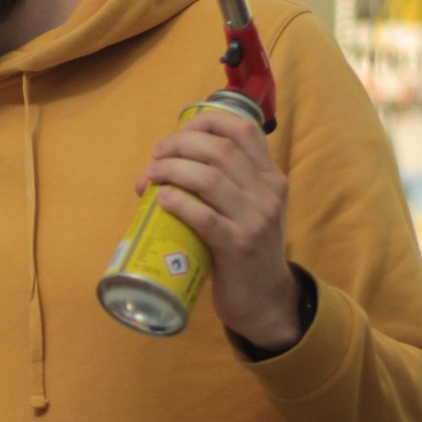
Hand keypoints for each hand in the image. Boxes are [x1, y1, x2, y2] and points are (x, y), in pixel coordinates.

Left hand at [139, 107, 302, 351]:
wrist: (267, 300)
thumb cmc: (247, 250)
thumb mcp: (250, 209)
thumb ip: (225, 185)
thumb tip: (167, 164)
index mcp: (271, 178)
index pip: (245, 130)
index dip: (208, 121)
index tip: (181, 129)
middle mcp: (267, 193)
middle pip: (219, 150)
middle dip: (180, 145)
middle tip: (156, 156)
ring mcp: (255, 220)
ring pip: (209, 178)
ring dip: (172, 170)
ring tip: (151, 175)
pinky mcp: (238, 246)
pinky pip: (204, 216)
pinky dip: (178, 202)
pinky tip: (161, 199)